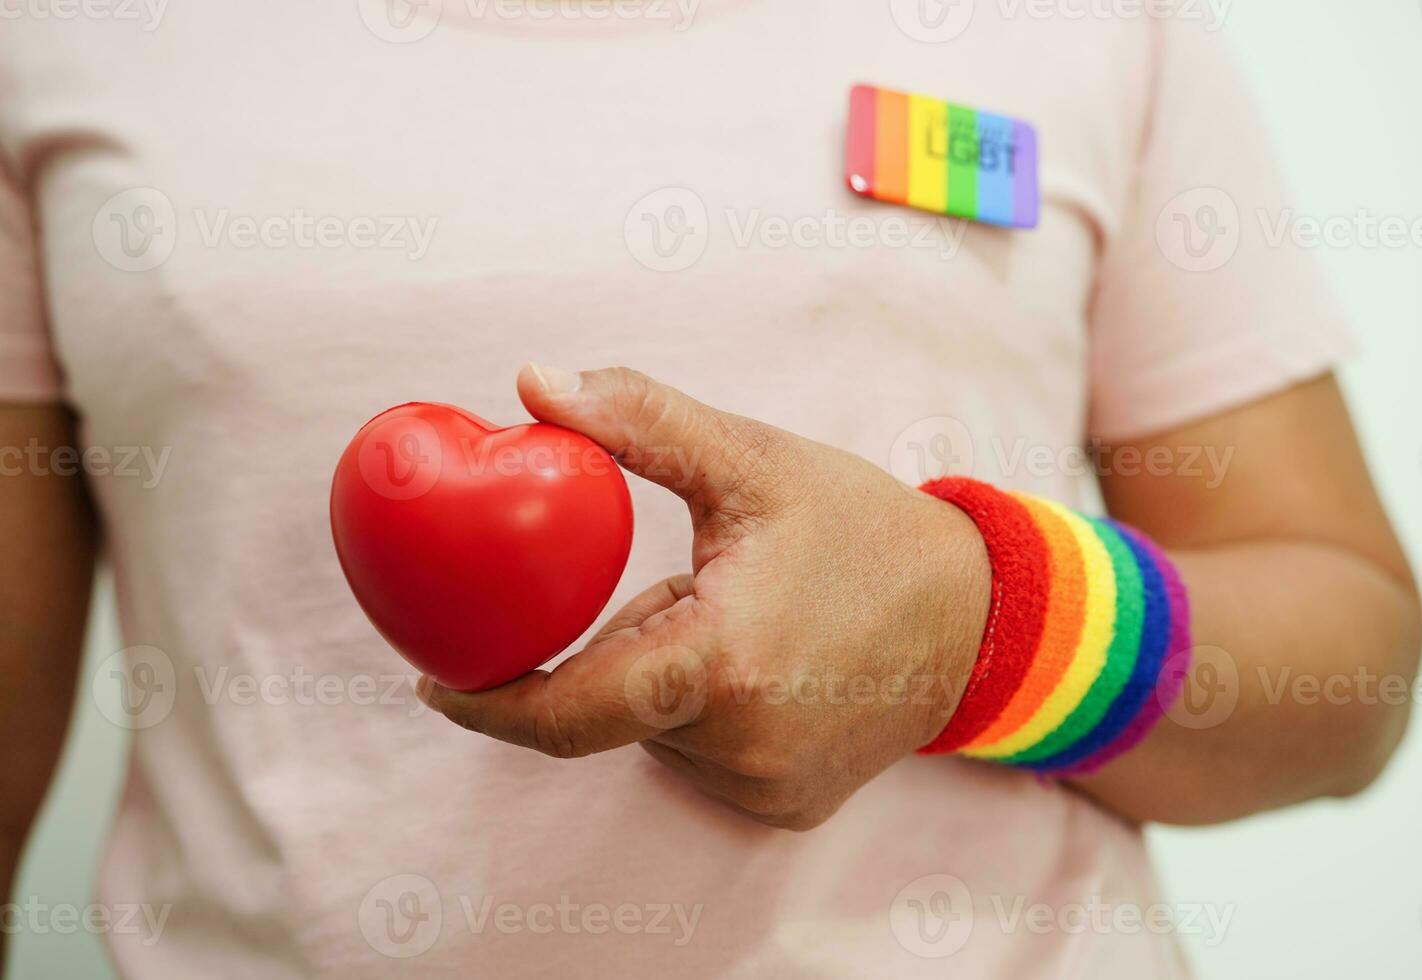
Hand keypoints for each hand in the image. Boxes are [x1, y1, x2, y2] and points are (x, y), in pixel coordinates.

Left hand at [417, 366, 989, 830]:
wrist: (979, 618)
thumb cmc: (863, 530)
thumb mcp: (754, 461)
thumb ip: (640, 421)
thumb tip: (531, 382)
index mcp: (721, 661)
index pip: (565, 708)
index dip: (487, 702)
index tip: (435, 681)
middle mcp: (740, 742)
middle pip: (609, 711)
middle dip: (609, 652)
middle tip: (662, 592)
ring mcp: (765, 786)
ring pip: (655, 734)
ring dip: (660, 681)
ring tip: (740, 621)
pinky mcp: (786, 807)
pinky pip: (701, 759)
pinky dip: (702, 715)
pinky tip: (765, 669)